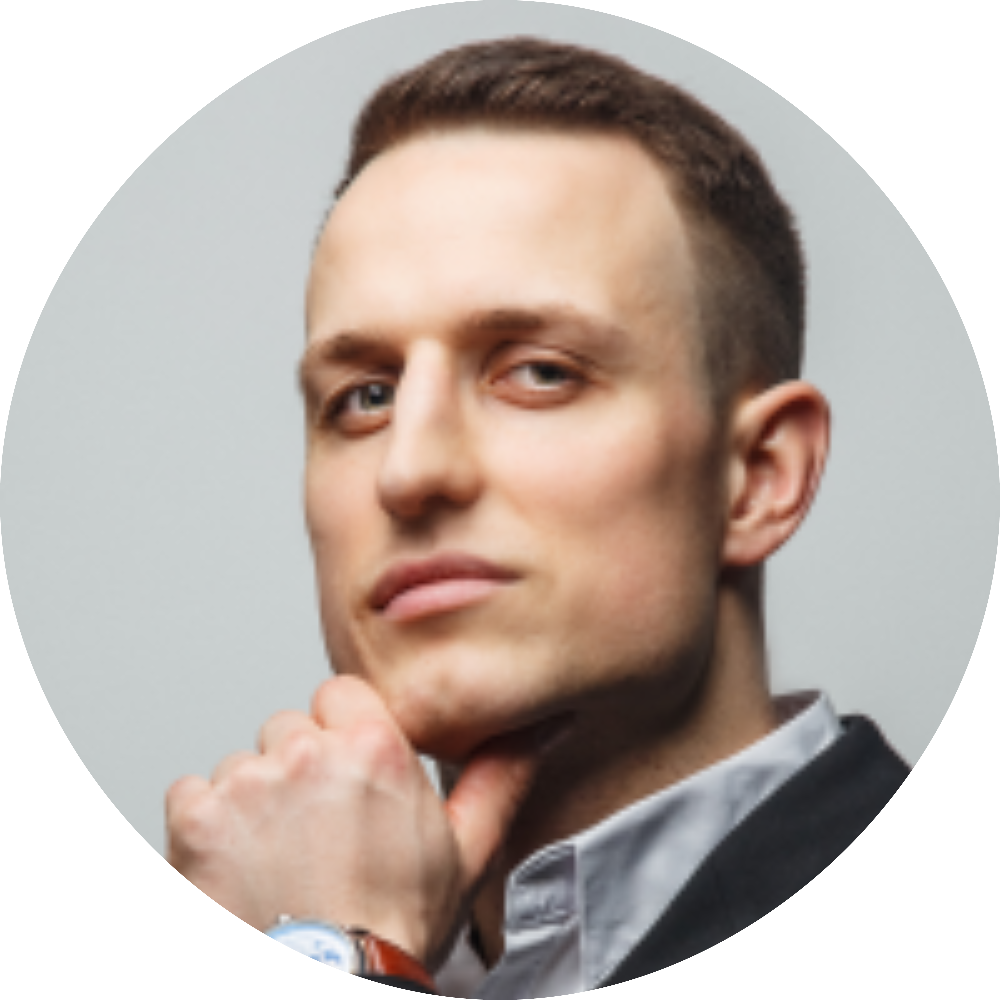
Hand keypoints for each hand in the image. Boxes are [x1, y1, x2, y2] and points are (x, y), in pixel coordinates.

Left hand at [166, 676, 546, 968]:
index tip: (348, 774)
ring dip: (256, 799)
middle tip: (318, 828)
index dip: (343, 734)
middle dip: (301, 767)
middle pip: (290, 727)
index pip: (340, 693)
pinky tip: (242, 865)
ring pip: (245, 763)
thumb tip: (546, 725)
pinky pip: (194, 792)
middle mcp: (308, 753)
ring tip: (280, 857)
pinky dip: (210, 824)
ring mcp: (248, 782)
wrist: (332, 984)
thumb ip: (504, 771)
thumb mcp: (470, 848)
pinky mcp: (198, 816)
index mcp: (374, 748)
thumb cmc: (394, 929)